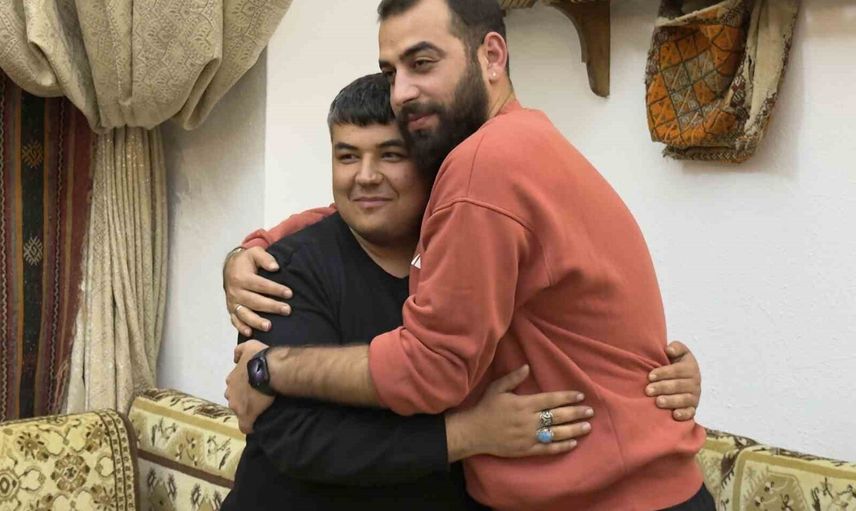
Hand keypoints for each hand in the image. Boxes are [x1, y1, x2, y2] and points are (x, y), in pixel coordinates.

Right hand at [224, 246, 292, 335]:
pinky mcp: (231, 309)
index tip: (289, 293)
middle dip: (271, 307)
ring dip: (256, 321)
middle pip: (255, 301)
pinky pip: (235, 320)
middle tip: (287, 310)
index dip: (275, 289)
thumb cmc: (247, 261)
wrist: (230, 267)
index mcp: (241, 277)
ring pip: (244, 313)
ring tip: (269, 327)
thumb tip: (275, 267)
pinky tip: (250, 333)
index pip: (260, 285)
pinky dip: (241, 327)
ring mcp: (233, 302)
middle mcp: (235, 291)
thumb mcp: (255, 253)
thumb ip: (265, 258)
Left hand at [225, 340, 274, 433]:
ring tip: (260, 409)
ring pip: (239, 411)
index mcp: (231, 379)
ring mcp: (237, 406)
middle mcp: (231, 393)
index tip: (252, 386)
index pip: (233, 386)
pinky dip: (250, 426)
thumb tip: (235, 358)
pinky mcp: (246, 417)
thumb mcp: (248, 346)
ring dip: (247, 410)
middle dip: (243, 399)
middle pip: (234, 399)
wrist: (269, 370)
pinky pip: (245, 426)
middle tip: (257, 396)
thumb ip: (239, 350)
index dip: (242, 386)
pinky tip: (256, 425)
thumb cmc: (259, 357)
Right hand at [447, 366, 592, 459]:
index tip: (580, 396)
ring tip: (587, 427)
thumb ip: (513, 378)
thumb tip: (527, 367)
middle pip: (557, 416)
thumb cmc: (486, 408)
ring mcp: (528, 436)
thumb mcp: (497, 388)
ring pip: (556, 433)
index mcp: (524, 404)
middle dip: (576, 413)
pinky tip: (573, 443)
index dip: (567, 397)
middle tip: (590, 411)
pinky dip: (561, 446)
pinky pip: (547, 448)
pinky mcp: (526, 450)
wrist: (474, 432)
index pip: (550, 400)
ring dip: (573, 430)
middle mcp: (529, 420)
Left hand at [647, 341, 700, 420]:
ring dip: (671, 401)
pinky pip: (690, 413)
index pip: (678, 370)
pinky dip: (683, 414)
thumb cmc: (675, 364)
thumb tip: (669, 350)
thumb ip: (676, 348)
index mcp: (691, 367)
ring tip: (657, 402)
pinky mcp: (692, 409)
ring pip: (684, 400)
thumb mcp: (679, 353)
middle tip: (648, 390)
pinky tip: (674, 415)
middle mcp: (695, 383)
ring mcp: (694, 397)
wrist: (683, 379)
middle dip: (662, 387)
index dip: (664, 373)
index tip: (650, 376)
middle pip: (679, 386)